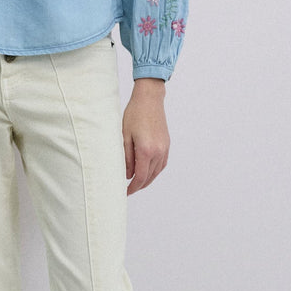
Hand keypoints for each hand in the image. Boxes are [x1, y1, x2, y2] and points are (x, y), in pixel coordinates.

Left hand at [122, 79, 169, 194]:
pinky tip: (148, 172)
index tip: (125, 192)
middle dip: (138, 185)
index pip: (140, 177)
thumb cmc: (134, 114)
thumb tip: (127, 174)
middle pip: (149, 177)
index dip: (132, 187)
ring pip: (156, 172)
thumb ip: (126, 157)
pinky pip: (162, 164)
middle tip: (128, 190)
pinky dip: (155, 171)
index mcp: (146, 150)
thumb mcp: (124, 136)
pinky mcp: (167, 144)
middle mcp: (158, 151)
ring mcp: (164, 148)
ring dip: (147, 180)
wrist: (149, 99)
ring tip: (136, 183)